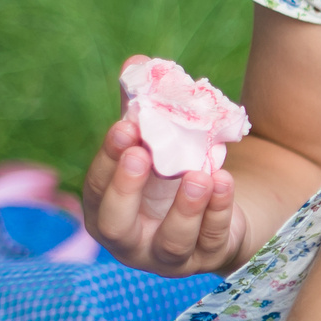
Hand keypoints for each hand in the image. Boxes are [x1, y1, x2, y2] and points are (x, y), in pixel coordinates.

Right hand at [80, 114, 247, 275]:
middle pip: (116, 227)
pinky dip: (219, 210)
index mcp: (105, 212)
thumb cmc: (168, 174)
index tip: (124, 128)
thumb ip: (143, 109)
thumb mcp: (154, 144)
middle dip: (127, 190)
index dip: (108, 160)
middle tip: (141, 155)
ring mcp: (169, 257)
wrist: (213, 209)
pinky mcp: (208, 258)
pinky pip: (212, 239)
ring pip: (172, 242)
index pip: (97, 190)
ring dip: (185, 207)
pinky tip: (223, 181)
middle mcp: (130, 242)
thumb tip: (136, 62)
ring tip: (199, 175)